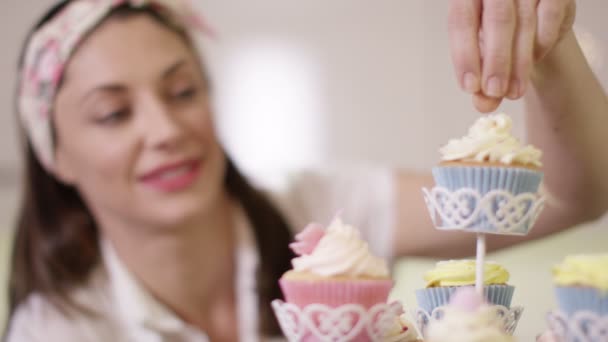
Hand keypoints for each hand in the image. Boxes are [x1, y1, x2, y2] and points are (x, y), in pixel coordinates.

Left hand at [448, 0, 575, 111]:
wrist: (535, 18)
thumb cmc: (498, 36)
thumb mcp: (481, 56)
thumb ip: (480, 79)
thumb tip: (483, 104)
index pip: (461, 21)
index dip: (465, 55)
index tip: (470, 87)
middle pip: (497, 19)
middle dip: (496, 61)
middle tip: (495, 92)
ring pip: (525, 21)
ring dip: (519, 62)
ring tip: (513, 92)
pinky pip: (550, 17)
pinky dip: (541, 44)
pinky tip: (534, 61)